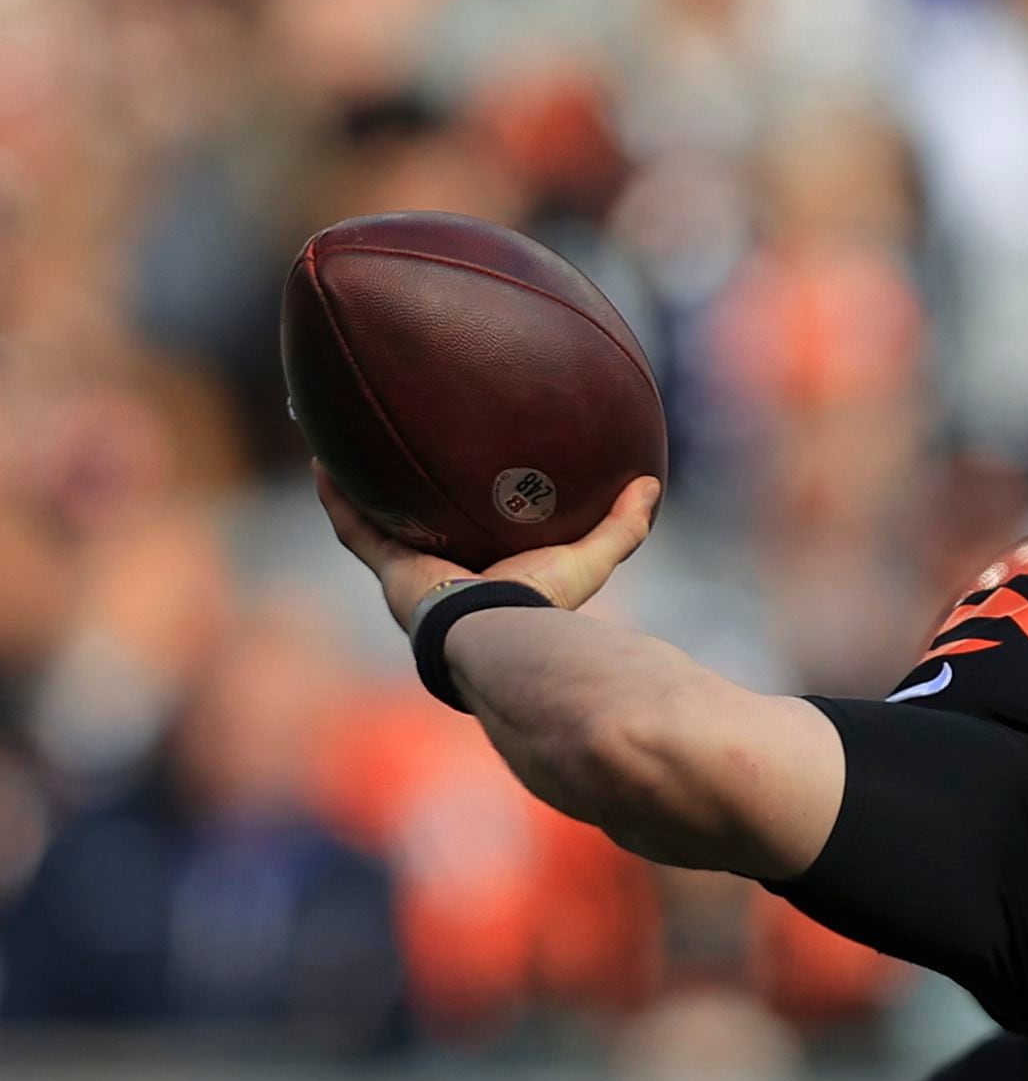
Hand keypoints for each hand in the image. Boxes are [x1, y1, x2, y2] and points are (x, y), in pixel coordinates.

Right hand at [317, 464, 661, 630]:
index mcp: (484, 577)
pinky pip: (353, 526)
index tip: (463, 486)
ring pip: (377, 525)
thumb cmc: (543, 605)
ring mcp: (409, 576)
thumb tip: (652, 483)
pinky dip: (336, 495)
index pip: (472, 543)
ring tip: (348, 448)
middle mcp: (442, 577)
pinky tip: (323, 457)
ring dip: (362, 490)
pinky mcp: (387, 570)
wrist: (498, 633)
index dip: (465, 518)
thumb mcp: (589, 557)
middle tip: (400, 459)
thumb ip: (622, 527)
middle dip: (407, 501)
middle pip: (420, 532)